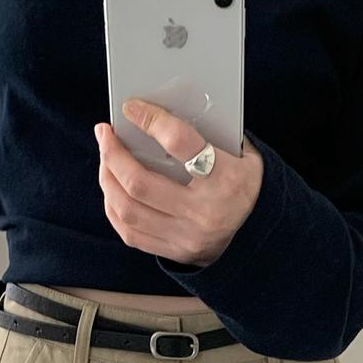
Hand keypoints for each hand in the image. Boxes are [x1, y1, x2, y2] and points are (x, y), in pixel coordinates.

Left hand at [94, 99, 262, 266]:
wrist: (257, 237)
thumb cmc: (243, 185)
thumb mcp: (242, 156)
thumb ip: (209, 136)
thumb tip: (161, 112)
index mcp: (225, 180)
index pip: (180, 143)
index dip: (150, 121)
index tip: (131, 108)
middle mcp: (203, 213)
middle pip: (140, 183)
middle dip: (113, 154)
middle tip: (105, 133)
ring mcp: (186, 237)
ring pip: (128, 209)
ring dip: (108, 179)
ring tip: (106, 158)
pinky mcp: (174, 253)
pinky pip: (129, 232)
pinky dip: (113, 207)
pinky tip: (112, 188)